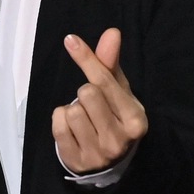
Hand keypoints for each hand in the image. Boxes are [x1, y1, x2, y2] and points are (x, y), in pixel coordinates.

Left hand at [51, 28, 147, 174]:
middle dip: (85, 93)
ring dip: (72, 109)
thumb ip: (111, 62)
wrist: (109, 161)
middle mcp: (119, 139)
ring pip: (71, 111)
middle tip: (92, 104)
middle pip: (86, 93)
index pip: (105, 82)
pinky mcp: (76, 161)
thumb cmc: (114, 116)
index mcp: (135, 119)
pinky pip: (58, 126)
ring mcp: (98, 154)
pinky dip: (60, 120)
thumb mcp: (118, 90)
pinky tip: (72, 128)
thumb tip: (112, 32)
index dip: (87, 59)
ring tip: (84, 118)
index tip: (71, 41)